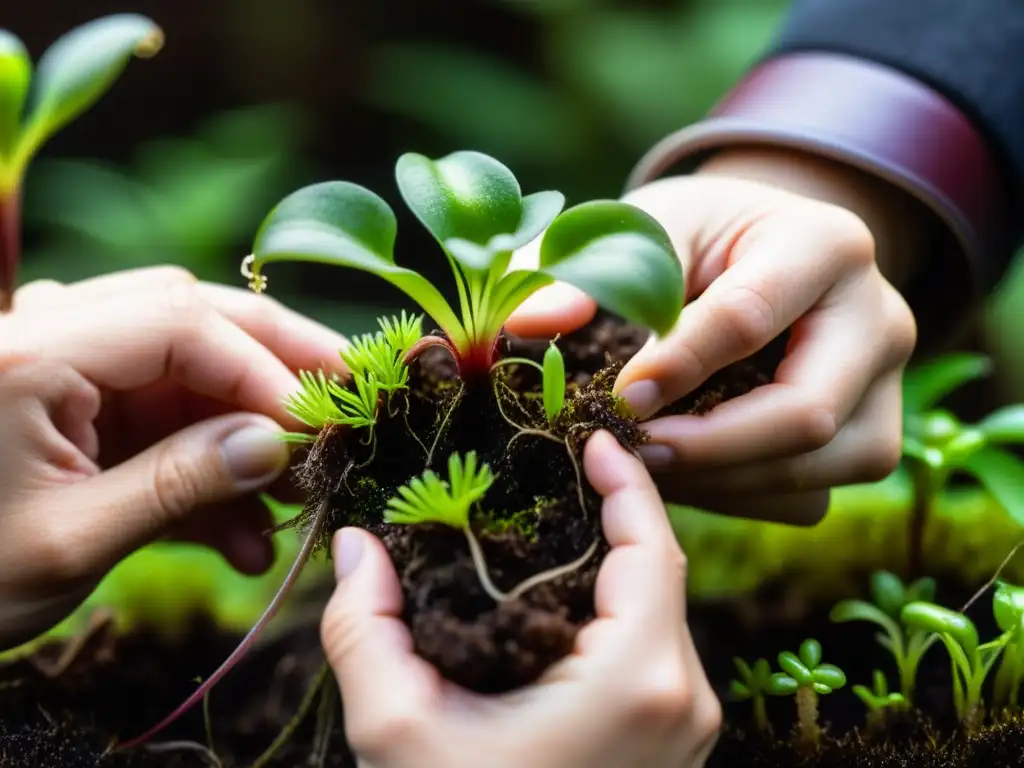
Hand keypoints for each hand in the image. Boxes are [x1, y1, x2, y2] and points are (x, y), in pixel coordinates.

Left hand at [0, 267, 348, 649]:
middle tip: (344, 398)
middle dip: (275, 365)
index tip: (318, 427)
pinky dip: (204, 465)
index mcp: (30, 355)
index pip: (179, 323)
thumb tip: (277, 448)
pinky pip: (159, 416)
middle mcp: (46, 338)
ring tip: (288, 504)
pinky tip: (240, 533)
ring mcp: (60, 370)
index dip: (264, 370)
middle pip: (190, 316)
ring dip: (242, 430)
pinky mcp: (71, 408)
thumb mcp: (72, 542)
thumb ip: (180, 486)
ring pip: (184, 368)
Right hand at [320, 430, 720, 767]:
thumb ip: (367, 626)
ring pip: (662, 612)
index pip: (653, 548)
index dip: (626, 483)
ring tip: (559, 520)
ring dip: (619, 560)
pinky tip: (566, 594)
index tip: (594, 438)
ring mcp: (684, 728)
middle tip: (562, 468)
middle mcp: (681, 697)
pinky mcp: (671, 748)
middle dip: (618, 512)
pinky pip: (656, 651)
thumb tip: (355, 543)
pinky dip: (620, 608)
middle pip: (661, 572)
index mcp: (638, 680)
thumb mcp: (398, 729)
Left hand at [507, 149, 917, 523]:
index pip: (750, 318)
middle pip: (806, 413)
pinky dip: (738, 499)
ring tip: (648, 467)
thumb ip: (582, 268)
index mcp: (825, 246)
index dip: (677, 366)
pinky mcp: (870, 438)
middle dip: (707, 446)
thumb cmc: (697, 235)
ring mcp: (886, 388)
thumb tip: (527, 325)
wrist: (760, 252)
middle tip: (634, 454)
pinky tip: (686, 476)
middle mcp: (879, 318)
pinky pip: (808, 498)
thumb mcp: (642, 226)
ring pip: (816, 469)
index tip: (616, 398)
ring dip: (719, 483)